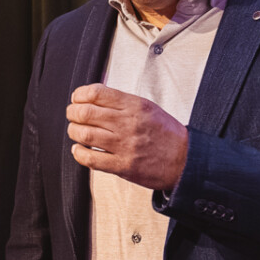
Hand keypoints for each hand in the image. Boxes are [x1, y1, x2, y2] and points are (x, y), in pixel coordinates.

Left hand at [66, 84, 190, 191]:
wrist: (186, 160)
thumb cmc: (167, 135)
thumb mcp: (148, 108)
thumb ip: (123, 103)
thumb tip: (96, 97)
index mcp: (135, 106)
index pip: (98, 93)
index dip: (80, 95)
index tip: (77, 98)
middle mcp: (128, 124)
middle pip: (86, 112)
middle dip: (73, 112)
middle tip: (73, 115)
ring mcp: (125, 145)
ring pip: (85, 134)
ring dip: (74, 131)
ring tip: (75, 131)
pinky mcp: (122, 166)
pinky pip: (91, 159)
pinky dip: (79, 153)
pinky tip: (80, 149)